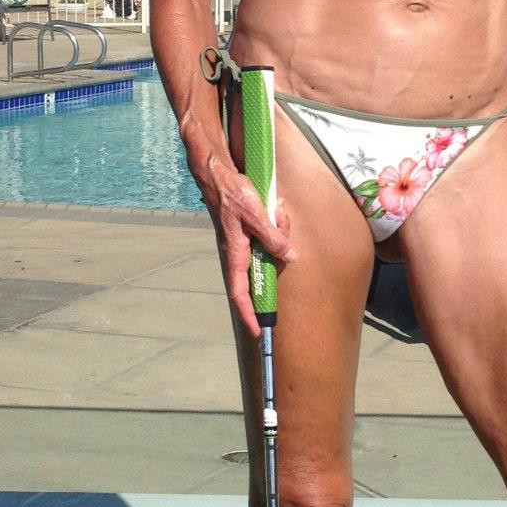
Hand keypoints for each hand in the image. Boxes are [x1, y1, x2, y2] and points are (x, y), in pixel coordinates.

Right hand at [197, 158, 295, 336]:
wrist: (217, 174)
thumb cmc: (232, 194)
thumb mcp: (256, 215)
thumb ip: (273, 237)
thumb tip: (290, 256)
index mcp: (236, 254)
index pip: (241, 293)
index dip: (249, 314)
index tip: (260, 331)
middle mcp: (237, 253)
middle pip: (261, 269)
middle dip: (277, 259)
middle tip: (285, 233)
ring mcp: (242, 242)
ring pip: (267, 250)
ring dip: (278, 233)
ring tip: (278, 209)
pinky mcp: (246, 231)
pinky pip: (266, 235)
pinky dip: (275, 224)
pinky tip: (276, 207)